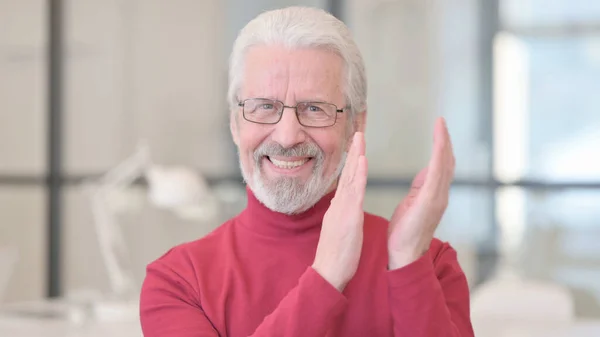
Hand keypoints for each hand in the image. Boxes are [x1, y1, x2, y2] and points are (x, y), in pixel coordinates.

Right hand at [312, 132, 367, 290]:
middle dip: (353, 152)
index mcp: (337, 208)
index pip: (346, 180)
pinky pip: (355, 192)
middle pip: (347, 174)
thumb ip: (339, 215)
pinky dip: (358, 174)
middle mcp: (338, 204)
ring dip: (355, 156)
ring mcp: (342, 209)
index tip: (355, 147)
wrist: (328, 271)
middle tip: (358, 133)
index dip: (351, 163)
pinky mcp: (348, 216)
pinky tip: (362, 160)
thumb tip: (341, 204)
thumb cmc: (335, 256)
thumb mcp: (337, 230)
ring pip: (350, 178)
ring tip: (360, 138)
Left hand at [387, 118, 454, 269]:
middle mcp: (440, 194)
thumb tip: (425, 172)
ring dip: (444, 144)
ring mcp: (437, 197)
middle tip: (442, 123)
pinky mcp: (430, 200)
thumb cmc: (405, 231)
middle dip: (445, 141)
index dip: (441, 147)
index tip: (439, 130)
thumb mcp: (412, 203)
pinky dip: (439, 156)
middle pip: (446, 162)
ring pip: (444, 165)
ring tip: (441, 126)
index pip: (440, 166)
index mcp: (433, 194)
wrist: (403, 253)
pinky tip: (439, 143)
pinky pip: (436, 173)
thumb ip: (420, 188)